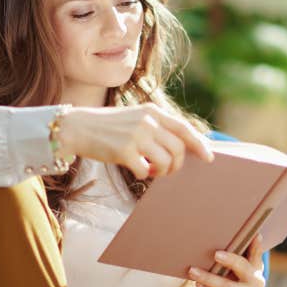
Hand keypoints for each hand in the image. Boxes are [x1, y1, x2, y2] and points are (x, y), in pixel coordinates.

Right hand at [58, 103, 213, 178]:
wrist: (78, 127)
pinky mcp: (124, 151)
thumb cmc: (108, 127)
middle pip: (178, 149)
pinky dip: (143, 175)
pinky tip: (137, 170)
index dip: (199, 144)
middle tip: (166, 171)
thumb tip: (181, 147)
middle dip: (176, 165)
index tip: (209, 157)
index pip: (184, 128)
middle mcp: (147, 121)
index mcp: (152, 111)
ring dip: (161, 172)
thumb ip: (156, 127)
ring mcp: (136, 136)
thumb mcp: (135, 118)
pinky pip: (145, 171)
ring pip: (165, 162)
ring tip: (151, 171)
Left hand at [187, 234, 265, 286]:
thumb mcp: (242, 273)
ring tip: (193, 270)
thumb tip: (219, 239)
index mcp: (257, 268)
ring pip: (227, 286)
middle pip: (243, 267)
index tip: (255, 235)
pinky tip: (198, 284)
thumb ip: (237, 258)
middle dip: (230, 260)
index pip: (257, 253)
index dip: (256, 245)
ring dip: (208, 278)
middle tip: (215, 254)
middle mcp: (257, 281)